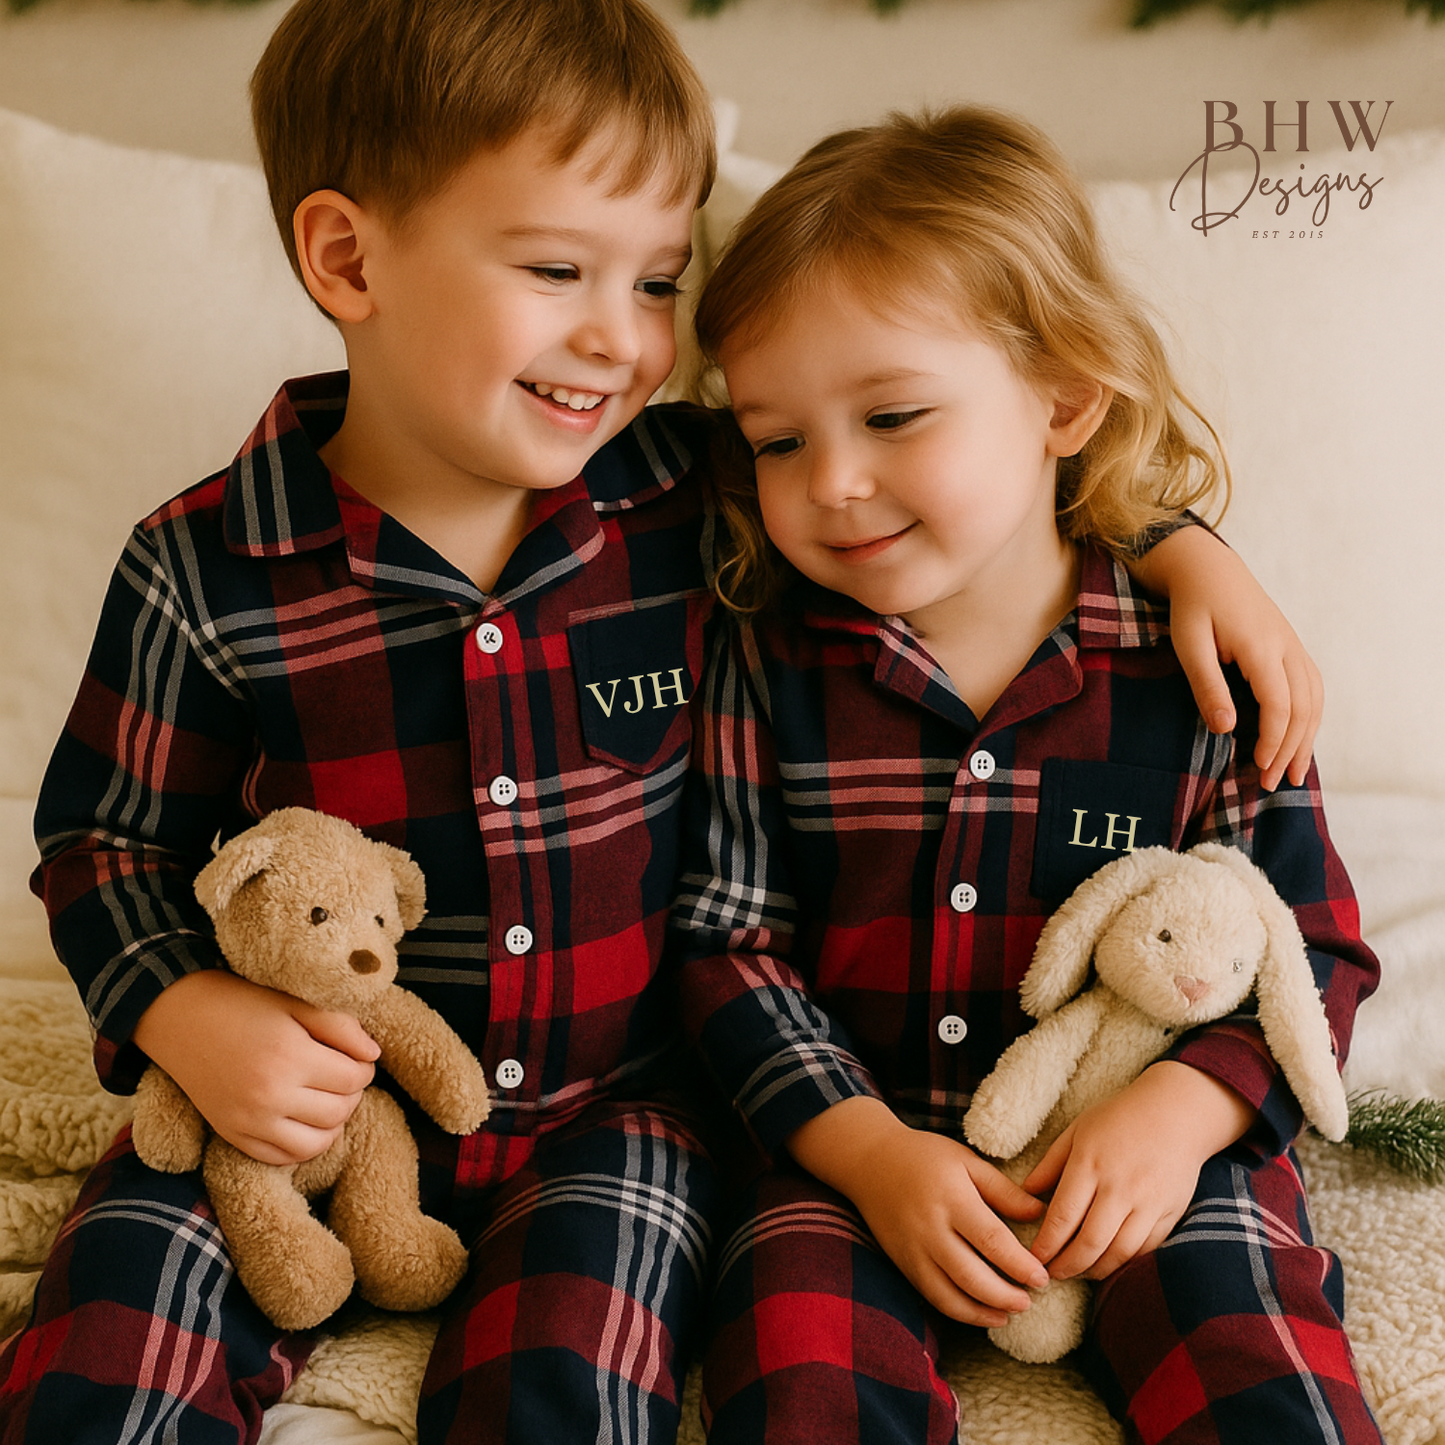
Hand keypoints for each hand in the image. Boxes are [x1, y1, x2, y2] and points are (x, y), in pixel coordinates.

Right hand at [132, 969, 380, 1165]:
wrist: (180, 1016)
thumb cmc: (244, 1002)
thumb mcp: (296, 1002)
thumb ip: (341, 1027)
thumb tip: (374, 1055)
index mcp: (290, 1057)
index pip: (354, 1079)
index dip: (365, 1068)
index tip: (358, 1058)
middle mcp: (269, 1096)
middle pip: (339, 1112)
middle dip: (352, 1094)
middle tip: (344, 1076)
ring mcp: (248, 1122)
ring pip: (316, 1144)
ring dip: (332, 1124)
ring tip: (327, 1099)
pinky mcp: (231, 1135)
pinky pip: (282, 1158)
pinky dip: (303, 1145)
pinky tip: (304, 1120)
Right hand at [786, 1097, 1048, 1326]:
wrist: (869, 1160)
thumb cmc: (924, 1156)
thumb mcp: (966, 1161)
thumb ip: (1003, 1190)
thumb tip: (1040, 1214)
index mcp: (952, 1198)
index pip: (992, 1241)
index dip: (1020, 1265)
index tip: (1043, 1276)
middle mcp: (930, 1228)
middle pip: (972, 1276)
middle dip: (1006, 1296)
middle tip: (1031, 1300)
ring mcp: (913, 1249)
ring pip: (950, 1295)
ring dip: (984, 1312)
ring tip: (1010, 1314)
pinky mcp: (902, 1263)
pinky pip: (932, 1296)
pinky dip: (959, 1311)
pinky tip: (982, 1313)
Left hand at [1024, 1062, 1255, 1281]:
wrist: (1176, 1113)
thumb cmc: (1120, 1118)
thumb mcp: (1078, 1130)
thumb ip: (1052, 1163)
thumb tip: (1026, 1192)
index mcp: (1090, 1164)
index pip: (1062, 1216)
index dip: (1046, 1244)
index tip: (1034, 1257)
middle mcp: (1119, 1187)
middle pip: (1089, 1242)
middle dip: (1067, 1266)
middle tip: (1053, 1274)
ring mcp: (1148, 1202)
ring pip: (1119, 1252)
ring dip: (1096, 1270)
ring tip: (1079, 1273)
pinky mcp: (1170, 1213)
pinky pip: (1146, 1249)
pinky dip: (1126, 1262)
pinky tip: (1110, 1264)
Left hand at [1127, 526, 1323, 790]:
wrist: (1207, 567)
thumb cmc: (1192, 605)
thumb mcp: (1188, 643)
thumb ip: (1207, 685)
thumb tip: (1226, 730)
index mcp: (1262, 646)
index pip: (1280, 705)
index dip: (1273, 740)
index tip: (1259, 767)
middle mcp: (1286, 646)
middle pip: (1304, 707)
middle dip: (1291, 749)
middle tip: (1274, 784)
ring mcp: (1293, 645)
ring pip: (1315, 699)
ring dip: (1306, 738)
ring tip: (1293, 773)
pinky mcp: (1290, 646)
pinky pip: (1312, 687)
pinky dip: (1309, 717)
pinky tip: (1299, 739)